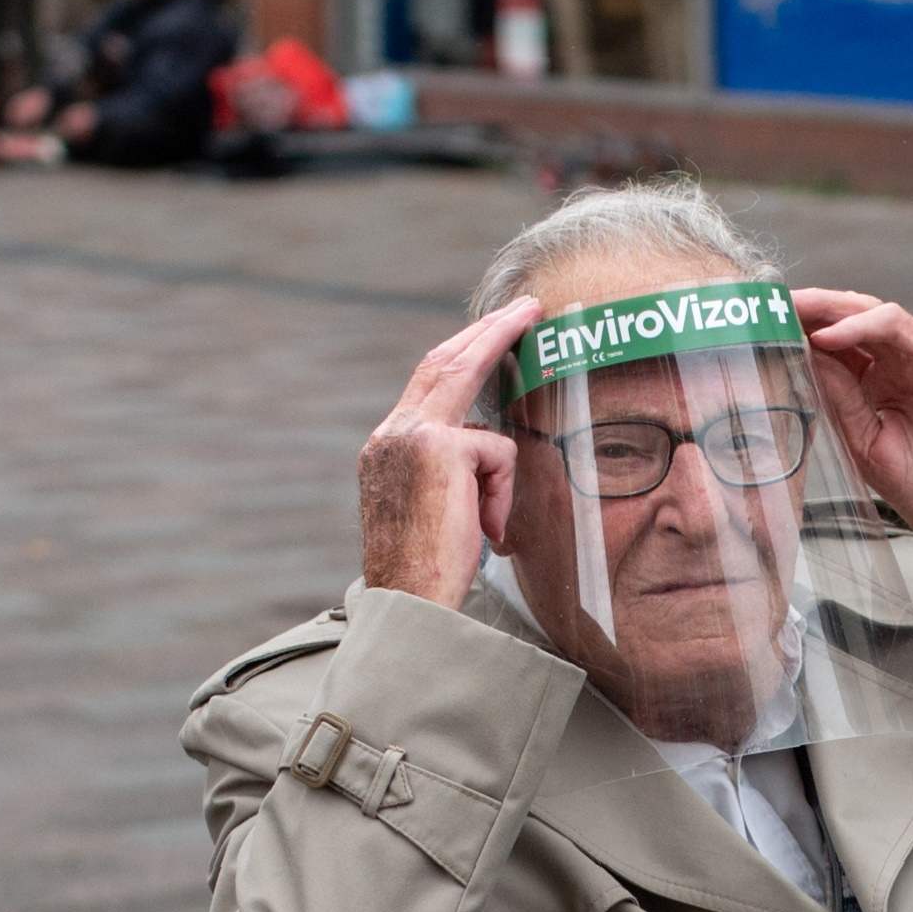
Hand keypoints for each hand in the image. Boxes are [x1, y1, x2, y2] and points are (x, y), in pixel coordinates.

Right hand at [357, 300, 539, 605]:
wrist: (408, 602)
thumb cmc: (425, 571)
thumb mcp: (432, 508)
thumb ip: (449, 471)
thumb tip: (485, 451)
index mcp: (386, 446)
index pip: (427, 381)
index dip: (461, 351)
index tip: (486, 331)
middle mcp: (393, 432)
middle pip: (447, 362)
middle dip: (491, 331)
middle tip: (526, 309)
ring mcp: (413, 435)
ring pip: (483, 424)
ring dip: (497, 478)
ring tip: (484, 528)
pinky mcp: (440, 448)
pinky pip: (498, 454)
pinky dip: (499, 496)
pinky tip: (485, 531)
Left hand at [791, 289, 912, 585]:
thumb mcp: (864, 440)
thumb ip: (838, 399)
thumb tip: (802, 359)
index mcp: (883, 383)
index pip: (837, 344)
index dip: (800, 333)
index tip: (763, 330)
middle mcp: (902, 363)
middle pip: (850, 319)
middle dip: (809, 310)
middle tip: (770, 307)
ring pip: (871, 312)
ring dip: (828, 308)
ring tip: (793, 310)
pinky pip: (897, 326)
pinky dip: (860, 325)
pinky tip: (828, 336)